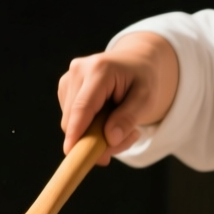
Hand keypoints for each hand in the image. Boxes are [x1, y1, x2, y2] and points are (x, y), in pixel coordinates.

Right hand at [58, 31, 180, 164]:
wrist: (135, 61)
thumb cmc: (143, 79)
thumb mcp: (147, 98)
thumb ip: (129, 118)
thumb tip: (110, 138)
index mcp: (99, 69)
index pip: (83, 107)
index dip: (76, 132)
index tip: (71, 153)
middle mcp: (79, 70)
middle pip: (74, 119)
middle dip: (93, 139)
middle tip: (124, 142)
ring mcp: (68, 78)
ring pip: (71, 122)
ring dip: (93, 134)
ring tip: (121, 126)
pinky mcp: (65, 88)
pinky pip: (72, 119)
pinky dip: (88, 127)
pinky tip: (108, 118)